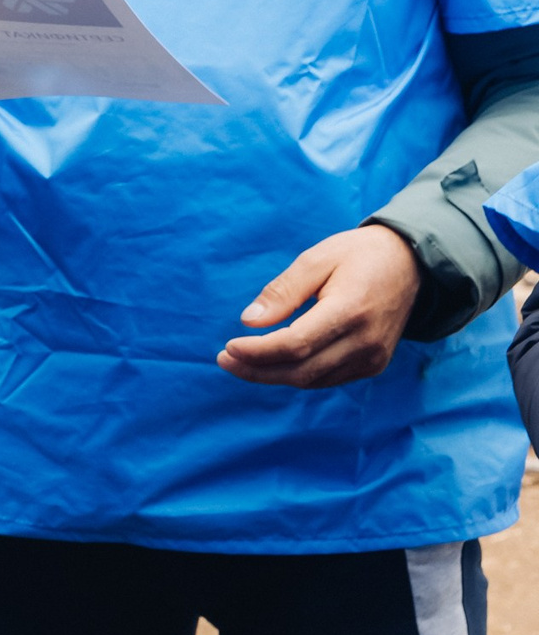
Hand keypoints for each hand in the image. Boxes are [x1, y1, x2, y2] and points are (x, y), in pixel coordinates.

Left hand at [219, 224, 421, 388]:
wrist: (411, 264)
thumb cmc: (359, 254)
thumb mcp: (316, 258)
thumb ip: (283, 291)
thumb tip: (248, 320)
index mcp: (351, 310)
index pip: (296, 345)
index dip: (258, 352)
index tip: (227, 348)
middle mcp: (366, 341)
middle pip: (302, 370)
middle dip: (258, 370)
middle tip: (224, 360)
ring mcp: (374, 357)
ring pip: (313, 380)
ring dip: (274, 375)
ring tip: (241, 362)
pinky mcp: (375, 364)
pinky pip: (328, 378)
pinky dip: (298, 374)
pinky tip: (274, 362)